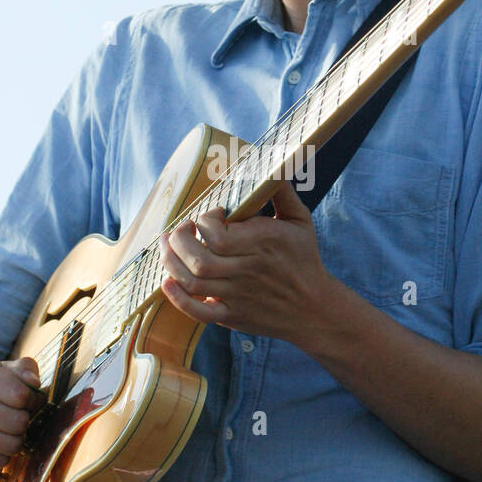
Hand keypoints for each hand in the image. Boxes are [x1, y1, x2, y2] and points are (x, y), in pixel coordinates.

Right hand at [0, 357, 43, 477]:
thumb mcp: (4, 372)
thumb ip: (25, 370)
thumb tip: (34, 383)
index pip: (21, 395)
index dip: (32, 400)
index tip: (24, 401)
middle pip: (18, 422)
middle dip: (23, 422)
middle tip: (12, 418)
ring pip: (12, 444)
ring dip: (14, 440)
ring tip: (1, 431)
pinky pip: (0, 461)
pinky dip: (1, 455)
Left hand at [158, 180, 332, 343]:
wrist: (314, 307)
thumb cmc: (304, 259)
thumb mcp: (300, 221)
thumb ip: (282, 193)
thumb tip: (269, 166)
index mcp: (262, 244)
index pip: (217, 235)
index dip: (205, 221)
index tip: (212, 215)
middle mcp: (247, 271)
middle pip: (199, 259)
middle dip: (179, 240)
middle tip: (180, 229)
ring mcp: (238, 296)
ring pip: (193, 282)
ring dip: (171, 263)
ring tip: (167, 247)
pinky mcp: (232, 316)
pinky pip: (199, 312)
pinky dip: (178, 299)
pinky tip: (167, 283)